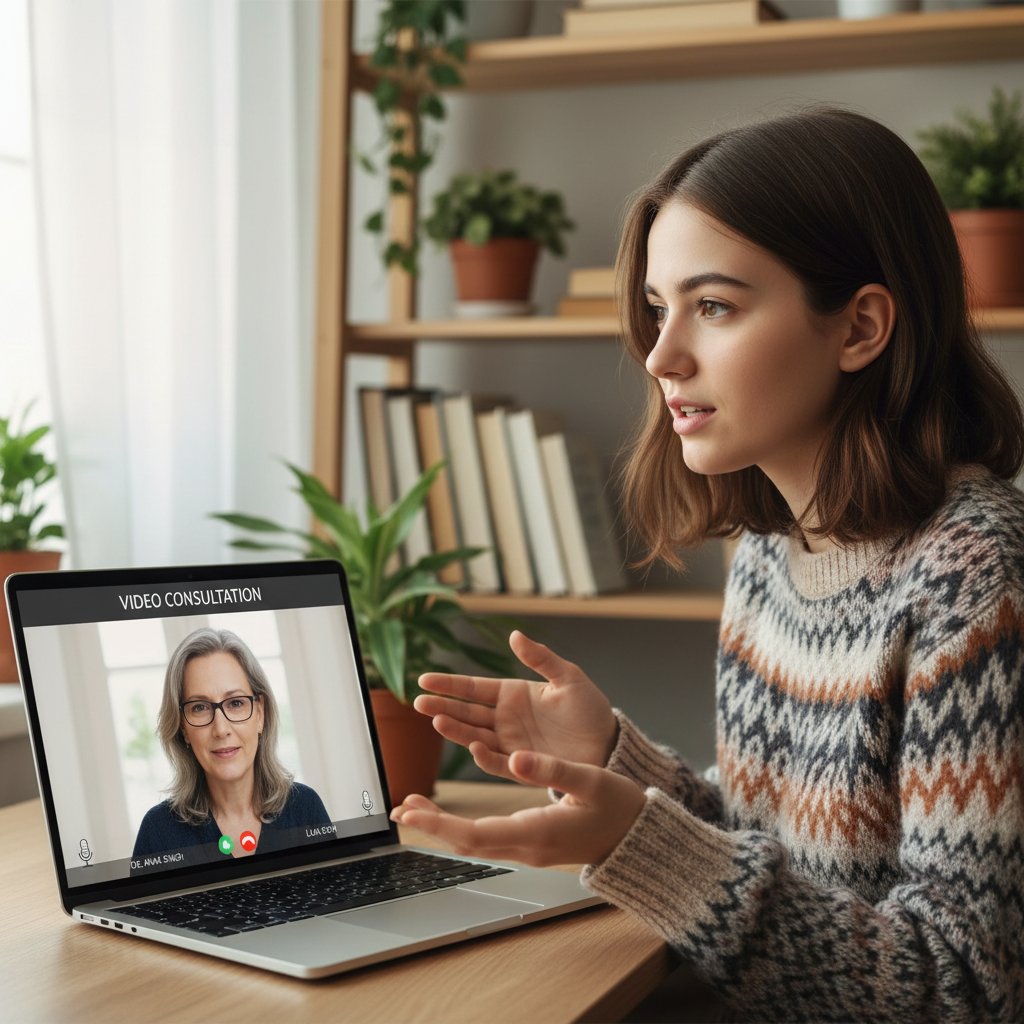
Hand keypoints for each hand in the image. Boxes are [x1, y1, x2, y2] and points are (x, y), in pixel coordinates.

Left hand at [390, 750, 644, 866]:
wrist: (639, 837)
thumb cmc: (619, 807)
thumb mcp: (590, 780)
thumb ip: (552, 769)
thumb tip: (516, 757)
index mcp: (537, 832)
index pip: (476, 832)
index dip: (440, 822)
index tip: (413, 809)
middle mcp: (527, 846)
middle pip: (468, 841)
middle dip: (432, 824)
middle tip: (400, 806)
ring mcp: (529, 849)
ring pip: (475, 842)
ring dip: (444, 825)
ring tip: (416, 806)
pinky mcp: (532, 843)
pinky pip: (488, 838)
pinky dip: (463, 826)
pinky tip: (452, 814)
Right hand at [415, 630, 617, 781]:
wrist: (610, 747)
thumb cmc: (590, 710)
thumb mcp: (568, 678)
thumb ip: (541, 658)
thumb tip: (514, 634)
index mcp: (513, 694)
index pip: (474, 688)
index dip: (449, 684)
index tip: (423, 680)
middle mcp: (506, 719)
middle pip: (467, 712)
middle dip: (442, 706)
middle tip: (417, 702)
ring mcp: (512, 744)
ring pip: (476, 736)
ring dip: (456, 730)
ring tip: (437, 721)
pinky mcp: (523, 767)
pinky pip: (499, 762)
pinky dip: (485, 757)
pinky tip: (473, 746)